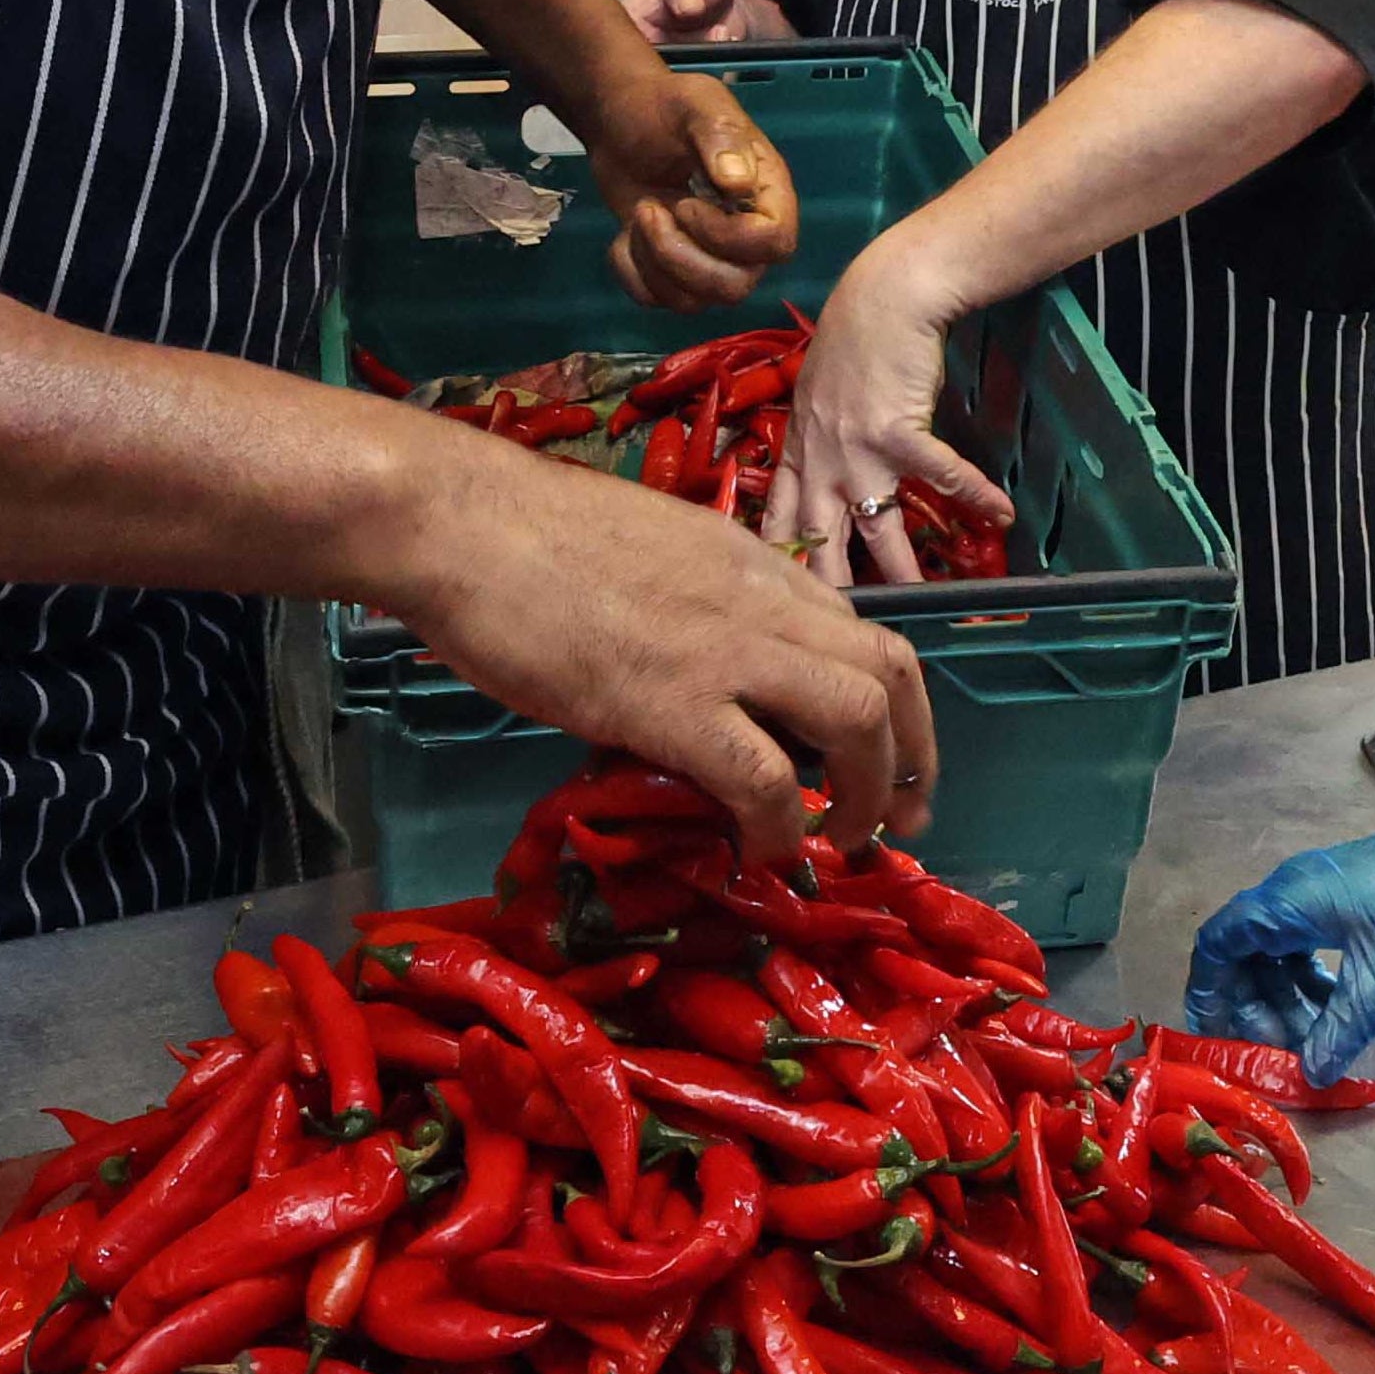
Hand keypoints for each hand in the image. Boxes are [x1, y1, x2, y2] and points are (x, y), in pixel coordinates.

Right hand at [394, 427, 934, 856]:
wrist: (461, 522)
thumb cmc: (525, 535)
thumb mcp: (649, 553)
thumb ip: (695, 602)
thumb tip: (698, 664)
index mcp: (754, 564)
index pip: (856, 632)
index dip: (886, 703)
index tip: (884, 755)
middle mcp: (763, 603)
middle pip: (889, 674)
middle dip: (913, 754)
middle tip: (898, 817)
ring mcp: (726, 652)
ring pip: (858, 718)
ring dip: (871, 791)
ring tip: (841, 840)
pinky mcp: (673, 704)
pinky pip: (767, 778)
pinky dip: (780, 825)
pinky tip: (761, 851)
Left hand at [583, 67, 797, 310]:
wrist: (619, 119)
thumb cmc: (665, 107)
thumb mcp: (696, 104)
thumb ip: (721, 137)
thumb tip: (738, 184)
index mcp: (766, 195)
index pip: (775, 244)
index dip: (729, 237)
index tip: (687, 202)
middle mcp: (745, 236)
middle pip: (735, 286)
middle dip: (682, 258)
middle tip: (649, 210)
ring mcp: (709, 258)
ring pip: (695, 301)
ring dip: (654, 264)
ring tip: (638, 214)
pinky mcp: (671, 270)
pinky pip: (658, 300)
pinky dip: (632, 274)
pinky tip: (623, 236)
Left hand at [758, 235, 1012, 584]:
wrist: (883, 295)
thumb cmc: (853, 335)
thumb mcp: (817, 389)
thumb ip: (817, 432)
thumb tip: (824, 462)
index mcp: (800, 447)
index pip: (778, 515)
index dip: (780, 558)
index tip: (780, 595)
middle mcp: (821, 456)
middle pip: (819, 537)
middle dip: (829, 586)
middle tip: (840, 629)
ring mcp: (857, 447)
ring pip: (877, 525)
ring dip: (902, 566)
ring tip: (920, 601)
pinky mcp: (898, 430)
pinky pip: (939, 475)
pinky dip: (973, 496)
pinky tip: (1001, 517)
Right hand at [1182, 788, 1374, 1082]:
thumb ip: (1343, 1028)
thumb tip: (1312, 1076)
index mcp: (1286, 903)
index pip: (1218, 944)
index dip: (1209, 992)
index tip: (1214, 1035)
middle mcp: (1288, 897)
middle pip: (1244, 957)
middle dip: (1253, 1010)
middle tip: (1274, 1054)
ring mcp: (1310, 899)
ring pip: (1274, 958)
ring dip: (1283, 1002)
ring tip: (1306, 1045)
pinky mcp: (1334, 906)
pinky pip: (1301, 951)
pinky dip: (1308, 986)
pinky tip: (1332, 1013)